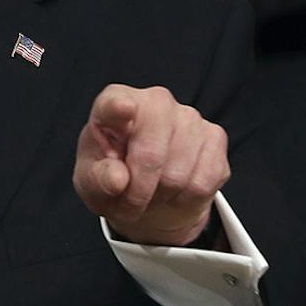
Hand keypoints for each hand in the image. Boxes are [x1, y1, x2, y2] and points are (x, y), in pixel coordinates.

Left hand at [73, 84, 228, 247]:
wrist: (144, 189)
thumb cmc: (112, 174)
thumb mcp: (91, 181)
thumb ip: (98, 178)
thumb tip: (117, 179)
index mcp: (115, 103)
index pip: (115, 102)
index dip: (119, 107)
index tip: (122, 109)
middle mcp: (156, 102)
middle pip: (151, 153)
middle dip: (139, 190)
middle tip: (130, 204)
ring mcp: (189, 116)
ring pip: (178, 174)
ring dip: (162, 196)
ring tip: (152, 192)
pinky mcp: (215, 137)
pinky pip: (203, 182)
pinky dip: (186, 198)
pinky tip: (175, 190)